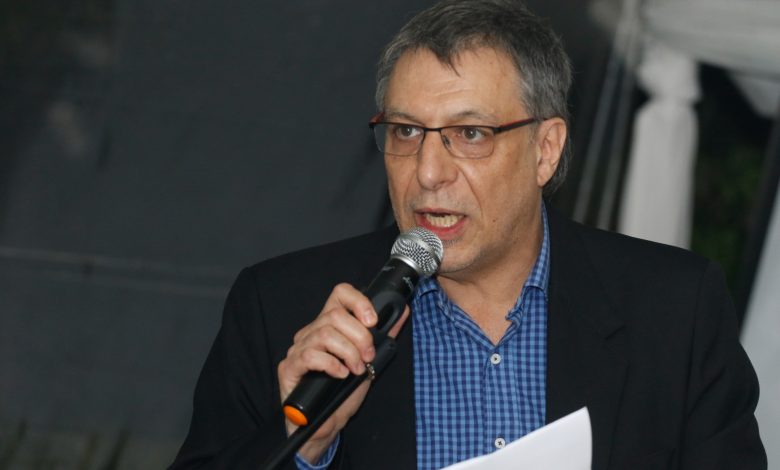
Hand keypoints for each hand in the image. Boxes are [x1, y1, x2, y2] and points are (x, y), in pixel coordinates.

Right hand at [277, 283, 409, 463]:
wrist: (326, 425)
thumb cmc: (343, 393)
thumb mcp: (369, 360)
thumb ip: (383, 336)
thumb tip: (402, 312)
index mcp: (329, 325)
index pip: (339, 294)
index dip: (358, 301)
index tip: (373, 321)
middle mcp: (311, 332)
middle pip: (334, 315)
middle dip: (359, 336)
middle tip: (368, 356)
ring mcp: (298, 349)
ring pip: (325, 334)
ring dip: (348, 352)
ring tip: (356, 369)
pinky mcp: (289, 367)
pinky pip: (310, 355)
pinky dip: (331, 364)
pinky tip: (341, 375)